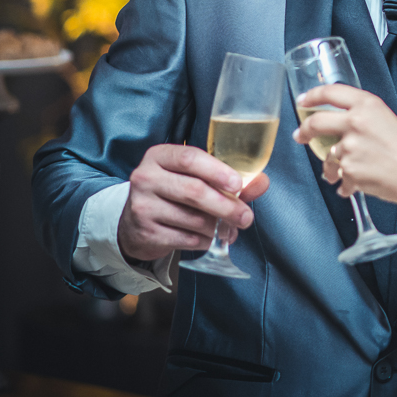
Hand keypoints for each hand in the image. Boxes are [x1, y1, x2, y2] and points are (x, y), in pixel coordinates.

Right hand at [117, 144, 270, 261]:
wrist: (134, 222)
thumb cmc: (172, 193)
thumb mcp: (193, 177)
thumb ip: (228, 179)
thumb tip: (262, 182)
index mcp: (160, 156)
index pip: (189, 158)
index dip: (217, 171)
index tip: (238, 184)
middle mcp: (146, 178)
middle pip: (194, 191)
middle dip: (226, 206)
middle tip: (246, 217)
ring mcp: (142, 206)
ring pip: (192, 219)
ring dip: (218, 227)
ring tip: (229, 229)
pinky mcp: (145, 232)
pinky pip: (185, 239)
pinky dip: (204, 240)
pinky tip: (209, 238)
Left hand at [292, 84, 396, 203]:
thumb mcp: (389, 119)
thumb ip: (365, 119)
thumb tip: (348, 127)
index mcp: (367, 105)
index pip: (330, 92)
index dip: (312, 96)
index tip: (303, 101)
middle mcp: (355, 122)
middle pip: (316, 122)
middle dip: (304, 130)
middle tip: (301, 136)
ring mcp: (349, 148)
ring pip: (328, 157)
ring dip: (331, 167)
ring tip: (338, 175)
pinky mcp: (349, 170)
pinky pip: (340, 177)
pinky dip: (345, 183)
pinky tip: (355, 185)